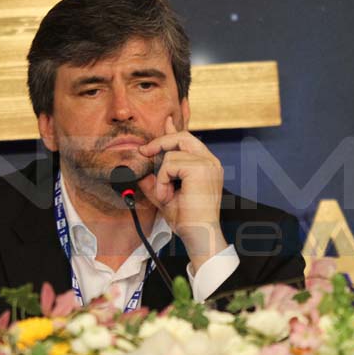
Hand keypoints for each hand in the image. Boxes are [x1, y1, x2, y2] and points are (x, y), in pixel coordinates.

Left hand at [136, 116, 227, 270]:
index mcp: (206, 165)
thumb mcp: (165, 194)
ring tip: (166, 194)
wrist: (198, 235)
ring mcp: (208, 163)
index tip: (166, 119)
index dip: (175, 129)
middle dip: (160, 142)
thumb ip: (155, 178)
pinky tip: (168, 195)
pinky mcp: (201, 168)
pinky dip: (163, 180)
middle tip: (144, 152)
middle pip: (182, 136)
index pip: (189, 139)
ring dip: (161, 175)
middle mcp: (211, 161)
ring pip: (172, 153)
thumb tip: (143, 164)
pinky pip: (170, 164)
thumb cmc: (186, 219)